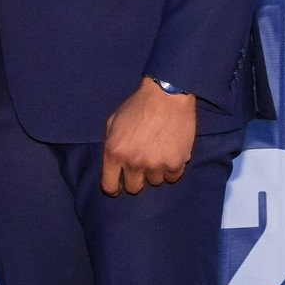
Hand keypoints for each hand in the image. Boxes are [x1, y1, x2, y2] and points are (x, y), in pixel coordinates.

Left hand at [100, 78, 196, 195]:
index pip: (109, 186)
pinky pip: (172, 176)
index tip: (119, 184)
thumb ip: (111, 143)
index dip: (114, 187)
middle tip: (142, 164)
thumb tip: (114, 164)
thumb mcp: (113, 121)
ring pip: (155, 181)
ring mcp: (155, 165)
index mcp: (114, 152)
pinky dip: (172, 167)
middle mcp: (133, 162)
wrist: (166, 95)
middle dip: (137, 179)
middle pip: (134, 188)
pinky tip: (171, 151)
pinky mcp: (175, 164)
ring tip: (158, 151)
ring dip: (155, 170)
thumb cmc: (137, 106)